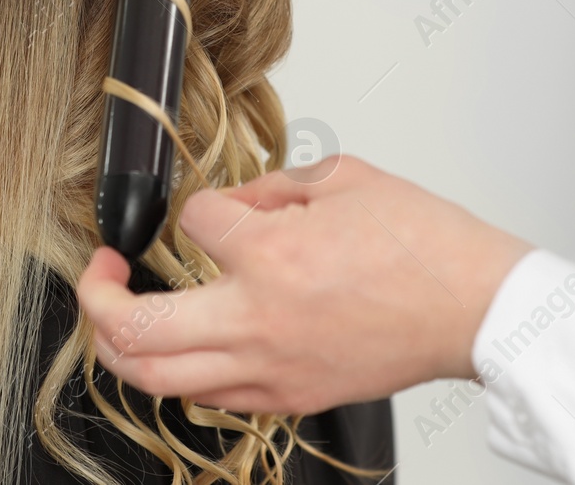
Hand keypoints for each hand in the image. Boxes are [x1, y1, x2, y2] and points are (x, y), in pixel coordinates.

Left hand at [75, 155, 531, 414]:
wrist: (476, 309)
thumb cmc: (426, 246)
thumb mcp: (344, 177)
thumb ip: (273, 185)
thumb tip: (237, 199)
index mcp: (273, 256)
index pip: (192, 222)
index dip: (198, 207)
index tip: (215, 209)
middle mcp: (259, 320)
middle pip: (135, 326)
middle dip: (97, 294)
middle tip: (101, 271)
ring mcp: (271, 368)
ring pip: (156, 378)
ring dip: (122, 344)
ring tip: (119, 316)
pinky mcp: (289, 396)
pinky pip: (208, 397)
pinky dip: (181, 371)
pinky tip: (186, 346)